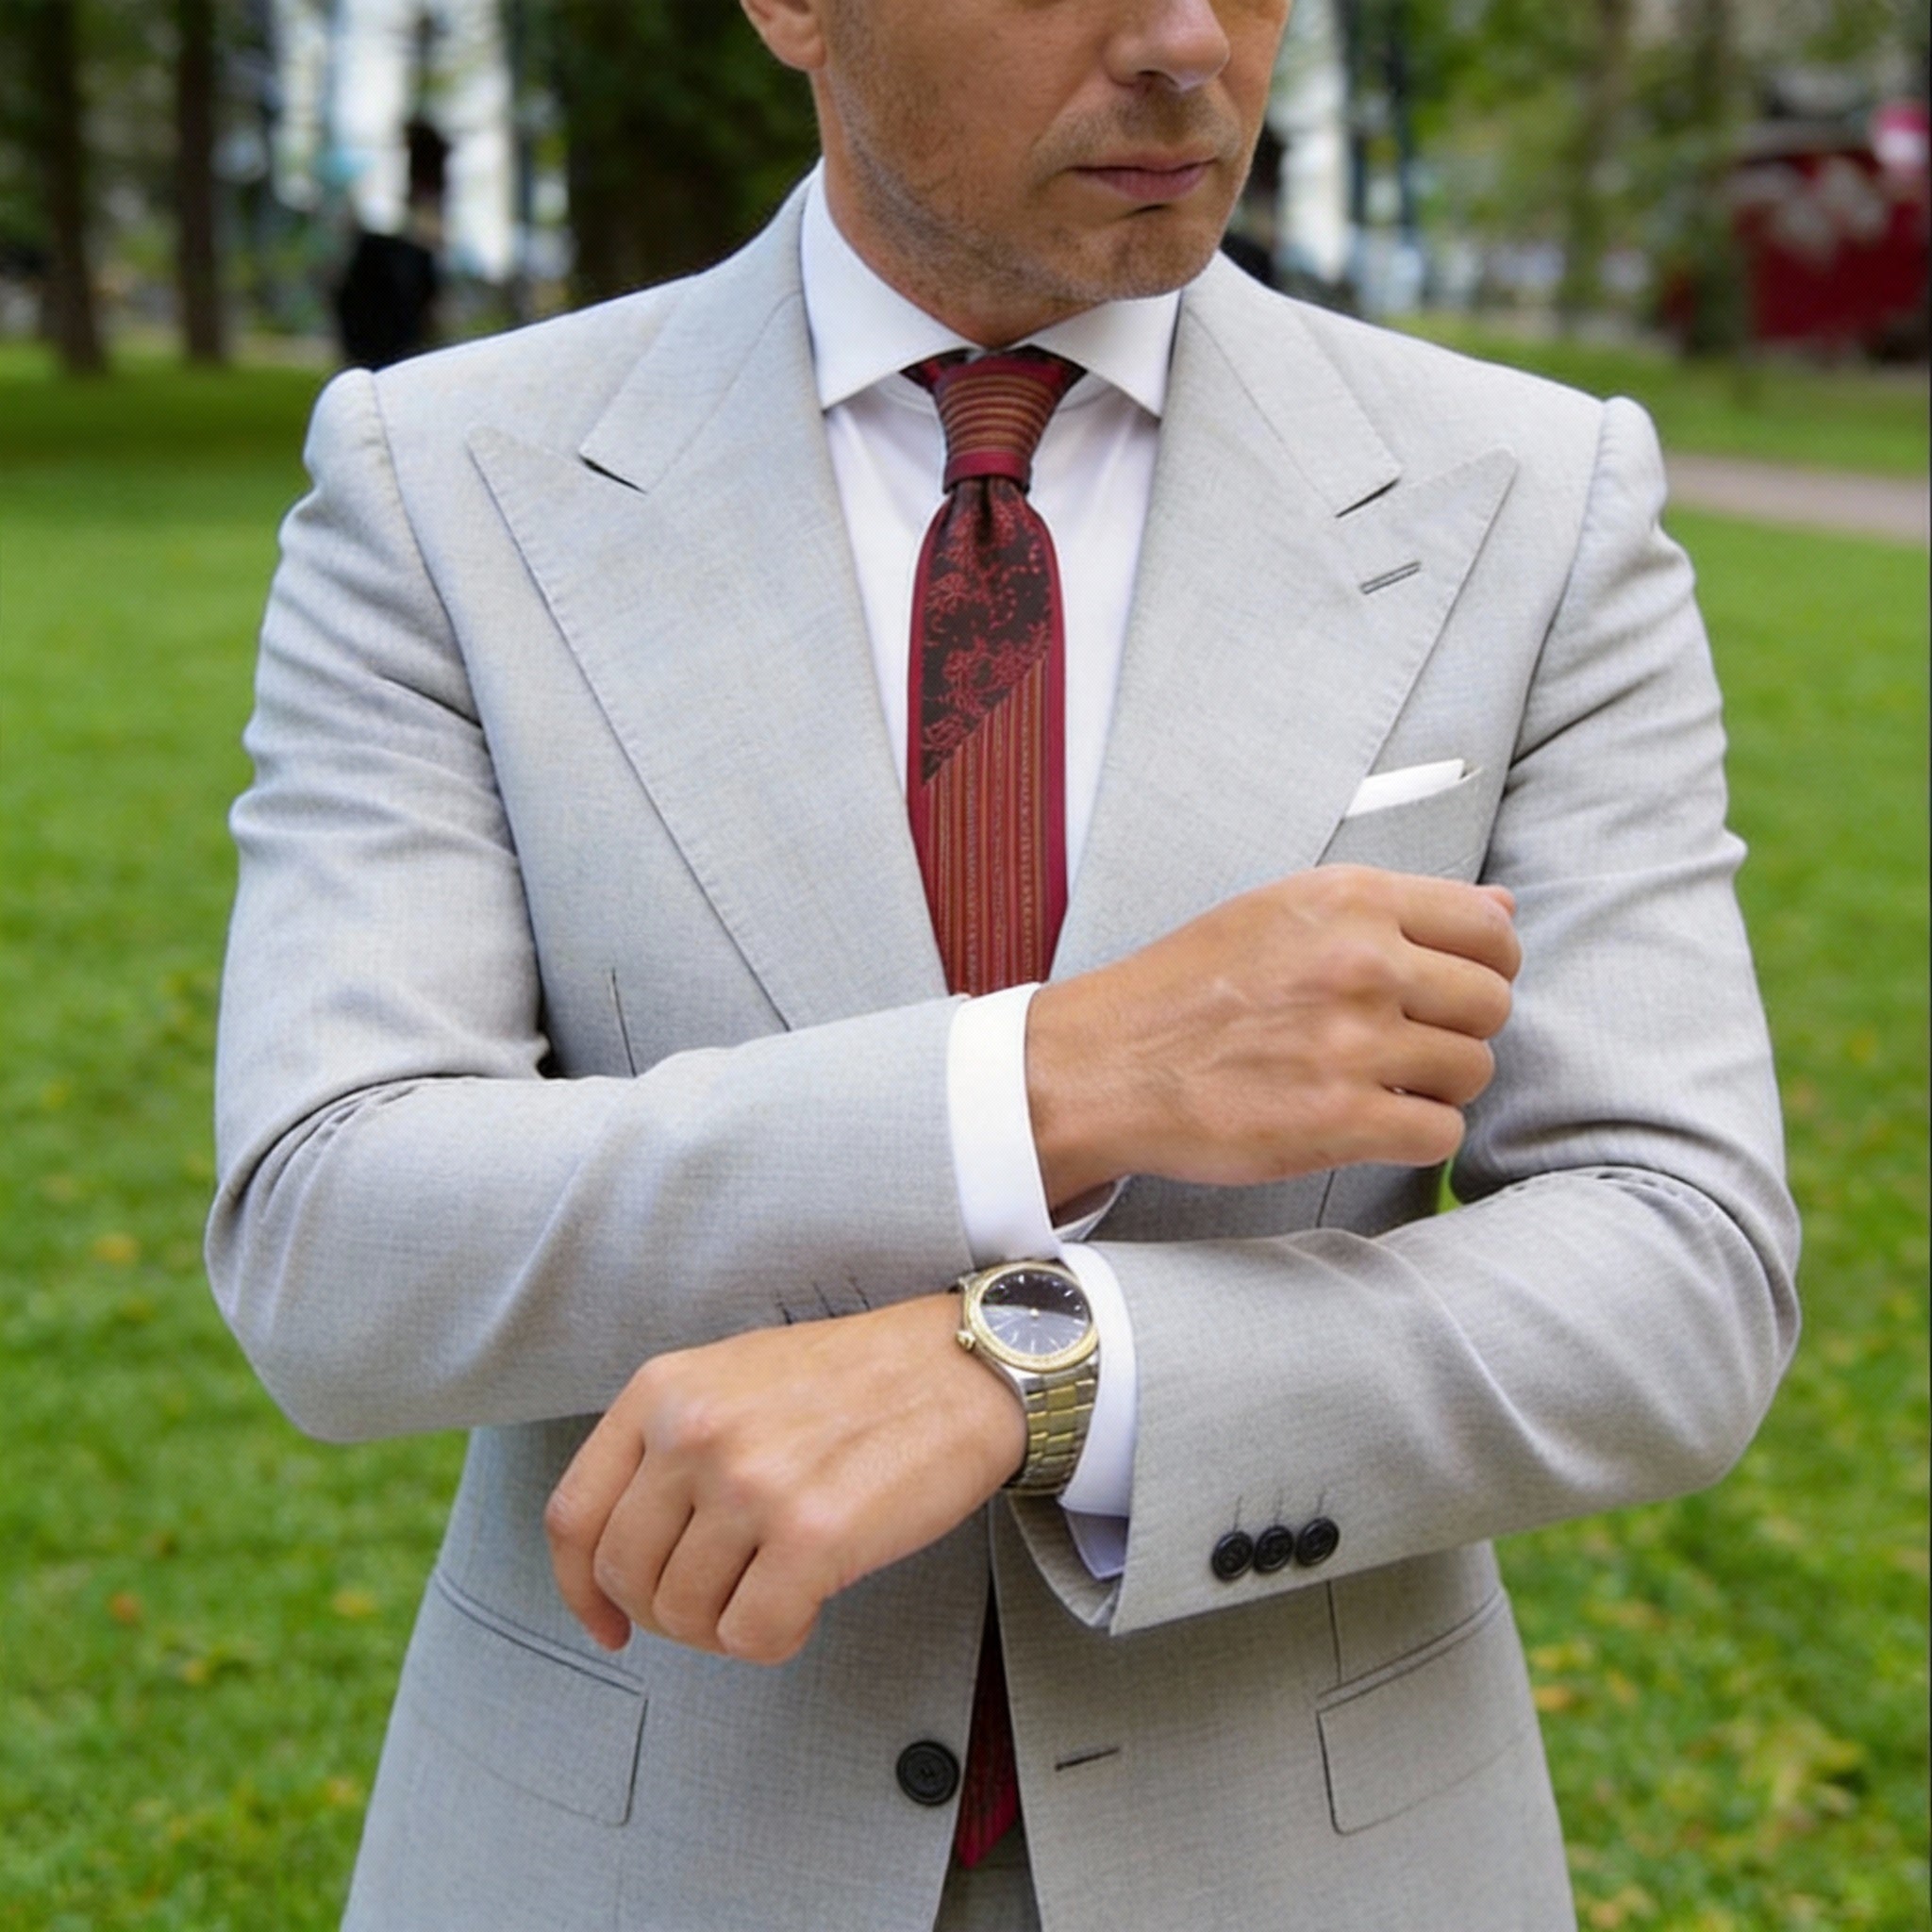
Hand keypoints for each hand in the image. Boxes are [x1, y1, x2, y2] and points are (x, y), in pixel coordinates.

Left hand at [544, 1294, 1024, 1664]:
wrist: (962, 1369)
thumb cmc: (854, 1381)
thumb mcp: (734, 1378)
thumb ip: (669, 1444)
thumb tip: (624, 1553)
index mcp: (664, 1390)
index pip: (574, 1514)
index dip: (579, 1589)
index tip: (607, 1622)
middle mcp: (695, 1432)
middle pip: (625, 1576)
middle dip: (665, 1614)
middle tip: (718, 1605)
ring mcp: (751, 1483)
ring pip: (684, 1615)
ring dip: (725, 1626)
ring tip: (774, 1591)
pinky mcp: (812, 1535)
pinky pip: (752, 1637)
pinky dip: (776, 1640)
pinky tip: (807, 1606)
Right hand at [1027, 866, 1519, 1204]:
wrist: (1107, 1064)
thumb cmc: (1188, 988)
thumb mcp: (1284, 912)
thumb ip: (1394, 909)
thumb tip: (1505, 906)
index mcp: (1350, 899)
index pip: (1491, 927)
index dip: (1487, 965)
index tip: (1452, 988)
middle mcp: (1360, 962)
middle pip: (1492, 1003)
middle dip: (1460, 1029)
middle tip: (1407, 1043)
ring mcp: (1353, 1042)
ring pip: (1473, 1070)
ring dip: (1437, 1086)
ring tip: (1378, 1083)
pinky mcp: (1341, 1120)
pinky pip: (1439, 1133)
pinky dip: (1414, 1135)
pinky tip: (1367, 1122)